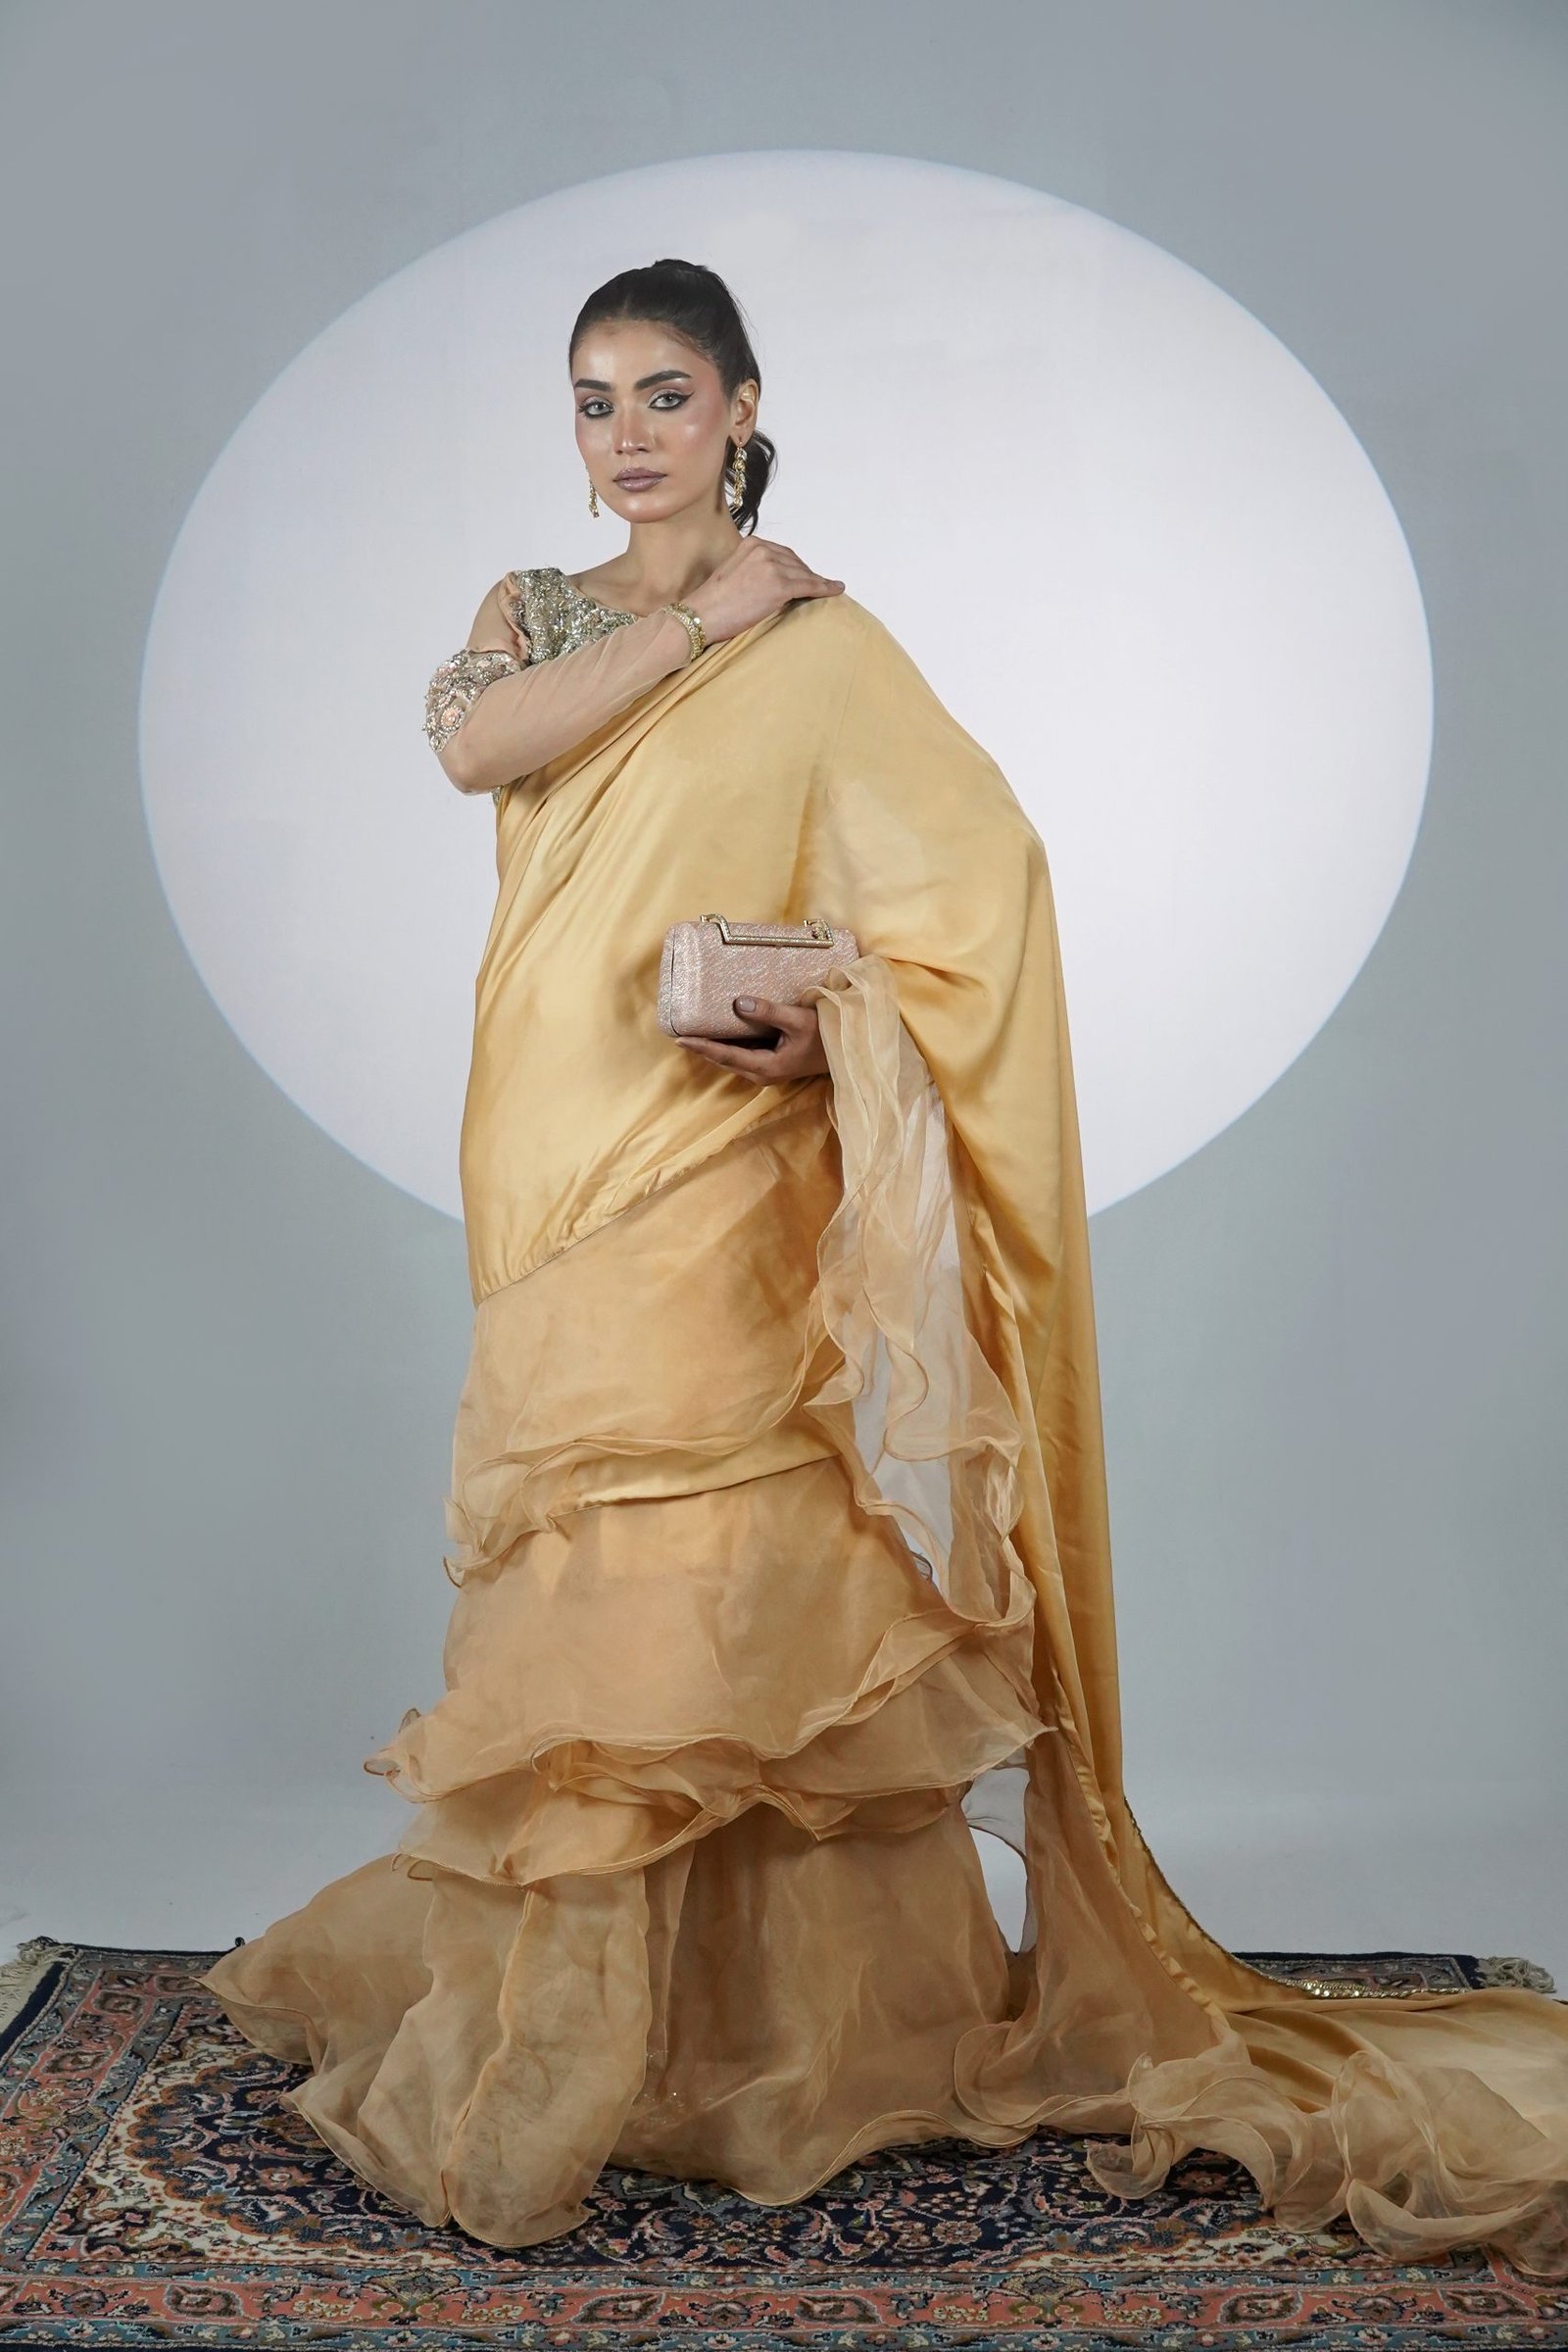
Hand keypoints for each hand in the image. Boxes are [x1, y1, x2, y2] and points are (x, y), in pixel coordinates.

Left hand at [675, 996, 828, 1083]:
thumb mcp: (798, 1020)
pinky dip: (728, 1046)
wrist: (847, 1052)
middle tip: (679, 1033)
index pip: (726, 1055)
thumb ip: (768, 1012)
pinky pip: (743, 1056)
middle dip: (702, 1048)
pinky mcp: (771, 1065)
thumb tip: (739, 1002)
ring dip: (713, 1048)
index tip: (680, 1039)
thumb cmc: (825, 1036)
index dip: (702, 1046)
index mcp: (766, 1066)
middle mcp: (762, 1073)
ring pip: (732, 1059)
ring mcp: (767, 1071)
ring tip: (692, 1033)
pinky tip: (720, 1033)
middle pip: (724, 1060)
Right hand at [686, 538, 842, 645]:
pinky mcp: (779, 586)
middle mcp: (763, 550)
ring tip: (830, 588)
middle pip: (795, 562)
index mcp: (751, 543)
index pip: (782, 553)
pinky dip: (825, 588)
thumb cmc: (710, 603)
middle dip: (807, 574)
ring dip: (818, 582)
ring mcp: (772, 567)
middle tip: (818, 585)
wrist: (699, 616)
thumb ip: (752, 569)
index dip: (796, 566)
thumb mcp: (731, 573)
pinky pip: (809, 586)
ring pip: (804, 574)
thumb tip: (770, 580)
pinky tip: (836, 589)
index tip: (804, 574)